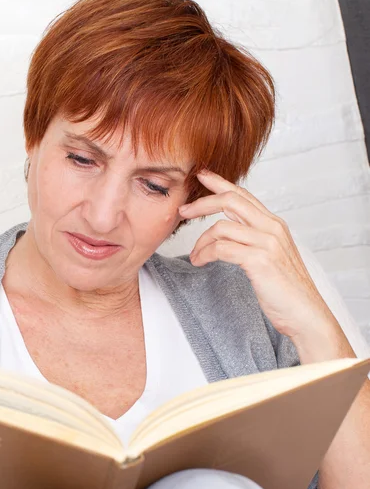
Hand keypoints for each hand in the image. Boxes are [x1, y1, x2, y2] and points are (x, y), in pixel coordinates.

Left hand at [178, 170, 343, 353]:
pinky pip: (221, 248)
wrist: (305, 314)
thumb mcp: (270, 255)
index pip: (243, 194)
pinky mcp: (259, 260)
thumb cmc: (285, 289)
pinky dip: (205, 254)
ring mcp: (267, 243)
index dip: (220, 182)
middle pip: (230, 201)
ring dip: (200, 241)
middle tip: (182, 211)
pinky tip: (199, 262)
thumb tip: (227, 230)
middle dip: (202, 203)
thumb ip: (252, 238)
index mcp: (274, 224)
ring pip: (221, 227)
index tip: (201, 175)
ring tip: (194, 256)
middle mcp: (272, 228)